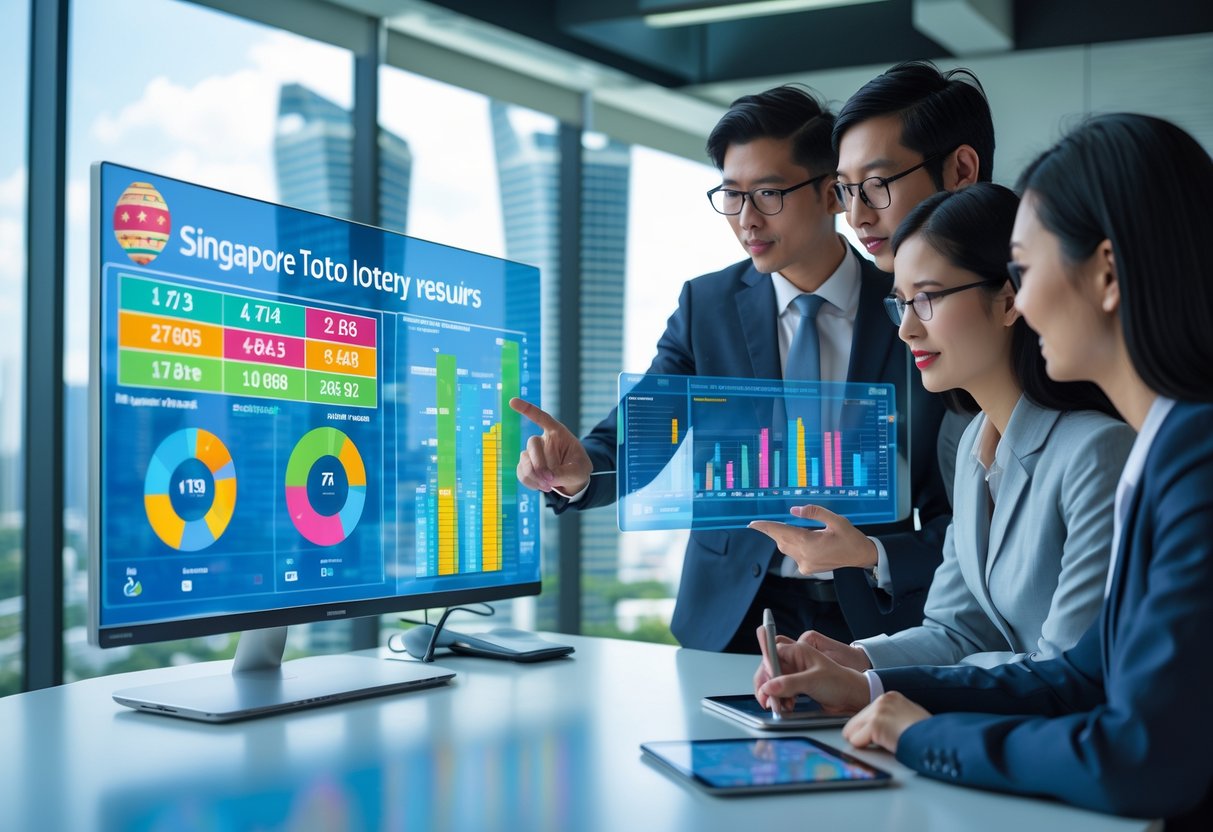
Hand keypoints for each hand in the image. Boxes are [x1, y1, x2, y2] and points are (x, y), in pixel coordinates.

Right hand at [508, 397, 592, 494]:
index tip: (512, 401)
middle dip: (539, 464)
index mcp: (557, 433)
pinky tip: (540, 487)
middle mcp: (543, 440)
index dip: (527, 409)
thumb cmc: (578, 469)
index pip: (541, 418)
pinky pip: (521, 472)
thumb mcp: (579, 470)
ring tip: (548, 486)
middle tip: (549, 480)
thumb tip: (548, 478)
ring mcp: (533, 454)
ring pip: (525, 459)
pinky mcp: (527, 466)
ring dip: (534, 475)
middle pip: (532, 443)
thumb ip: (565, 472)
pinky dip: (529, 481)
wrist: (573, 482)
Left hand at [748, 504, 877, 573]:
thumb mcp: (835, 520)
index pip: (781, 533)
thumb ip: (814, 513)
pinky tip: (803, 540)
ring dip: (784, 538)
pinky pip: (793, 555)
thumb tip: (793, 511)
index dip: (765, 527)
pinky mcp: (807, 569)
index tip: (753, 524)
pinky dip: (793, 546)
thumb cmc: (850, 537)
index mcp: (809, 543)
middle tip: (766, 522)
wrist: (861, 557)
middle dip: (774, 530)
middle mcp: (804, 556)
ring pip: (785, 548)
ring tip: (791, 528)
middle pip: (780, 541)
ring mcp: (805, 564)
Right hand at [753, 629, 869, 715]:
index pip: (771, 654)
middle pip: (770, 669)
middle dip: (766, 684)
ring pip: (774, 681)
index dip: (765, 669)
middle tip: (766, 699)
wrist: (852, 697)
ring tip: (779, 705)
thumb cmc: (839, 682)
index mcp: (798, 650)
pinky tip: (786, 705)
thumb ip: (789, 683)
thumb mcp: (812, 681)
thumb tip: (768, 687)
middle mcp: (795, 660)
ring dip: (773, 694)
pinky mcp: (797, 685)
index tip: (763, 684)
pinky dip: (780, 699)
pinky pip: (781, 690)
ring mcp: (796, 673)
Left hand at [842, 691, 930, 752]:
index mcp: (890, 697)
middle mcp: (882, 700)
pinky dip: (867, 749)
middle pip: (855, 722)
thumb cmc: (928, 734)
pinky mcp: (876, 725)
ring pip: (852, 732)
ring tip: (886, 745)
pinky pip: (856, 742)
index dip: (870, 729)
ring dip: (865, 743)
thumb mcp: (908, 717)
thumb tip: (874, 731)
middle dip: (863, 736)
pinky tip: (885, 747)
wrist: (939, 740)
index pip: (865, 714)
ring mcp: (878, 712)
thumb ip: (891, 718)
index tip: (877, 736)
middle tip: (880, 744)